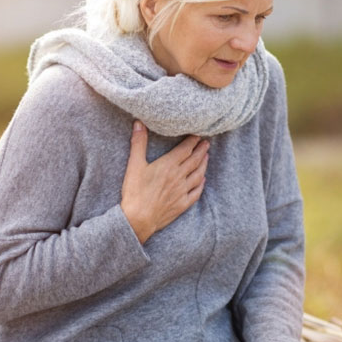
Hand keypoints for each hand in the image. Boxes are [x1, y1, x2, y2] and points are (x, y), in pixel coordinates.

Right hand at [121, 120, 208, 243]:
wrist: (138, 218)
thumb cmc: (135, 192)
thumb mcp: (134, 165)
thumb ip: (138, 143)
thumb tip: (139, 123)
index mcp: (168, 165)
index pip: (185, 149)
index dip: (193, 141)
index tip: (198, 135)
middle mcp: (179, 176)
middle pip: (194, 160)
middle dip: (201, 150)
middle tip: (206, 143)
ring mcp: (182, 191)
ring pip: (198, 174)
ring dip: (203, 165)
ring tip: (206, 157)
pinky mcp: (182, 204)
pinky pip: (196, 192)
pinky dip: (201, 184)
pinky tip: (202, 181)